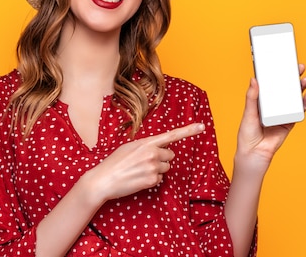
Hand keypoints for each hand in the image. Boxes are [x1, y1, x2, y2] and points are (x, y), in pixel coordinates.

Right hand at [85, 123, 205, 201]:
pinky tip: (139, 179)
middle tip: (145, 162)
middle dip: (162, 159)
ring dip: (157, 170)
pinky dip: (152, 180)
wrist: (103, 180)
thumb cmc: (115, 163)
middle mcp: (152, 153)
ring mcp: (153, 167)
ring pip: (166, 168)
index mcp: (147, 142)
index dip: (188, 130)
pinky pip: (160, 179)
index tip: (202, 126)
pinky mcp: (152, 180)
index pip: (171, 135)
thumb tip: (160, 148)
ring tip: (140, 171)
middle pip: (170, 156)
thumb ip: (146, 145)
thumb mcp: (129, 147)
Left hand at [236, 64, 305, 169]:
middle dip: (292, 78)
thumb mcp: (248, 113)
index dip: (277, 74)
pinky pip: (298, 112)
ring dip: (299, 88)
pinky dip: (304, 103)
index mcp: (261, 101)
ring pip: (293, 98)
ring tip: (304, 79)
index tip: (283, 63)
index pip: (271, 84)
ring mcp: (281, 114)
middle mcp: (272, 106)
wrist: (254, 154)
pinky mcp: (289, 123)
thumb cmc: (247, 134)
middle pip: (284, 89)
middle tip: (298, 67)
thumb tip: (254, 79)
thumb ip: (252, 97)